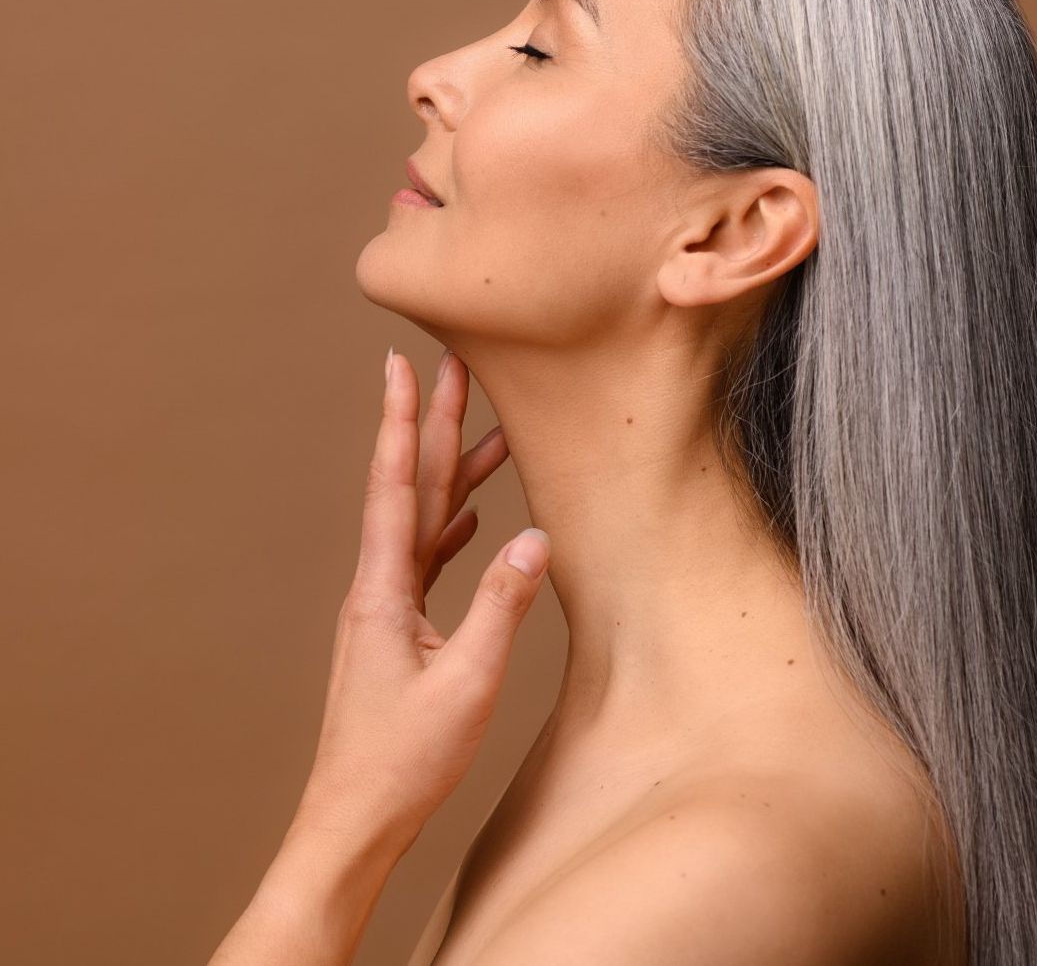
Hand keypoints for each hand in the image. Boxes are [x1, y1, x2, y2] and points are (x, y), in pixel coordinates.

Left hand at [291, 347, 550, 862]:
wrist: (355, 819)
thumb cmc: (403, 760)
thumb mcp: (465, 683)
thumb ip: (502, 607)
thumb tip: (534, 539)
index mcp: (384, 590)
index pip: (393, 486)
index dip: (400, 421)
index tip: (400, 364)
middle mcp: (379, 587)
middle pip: (410, 488)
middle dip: (431, 423)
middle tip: (451, 365)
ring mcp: (388, 608)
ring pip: (424, 520)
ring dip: (451, 472)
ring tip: (486, 430)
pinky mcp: (401, 631)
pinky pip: (430, 560)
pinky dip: (452, 526)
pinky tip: (471, 517)